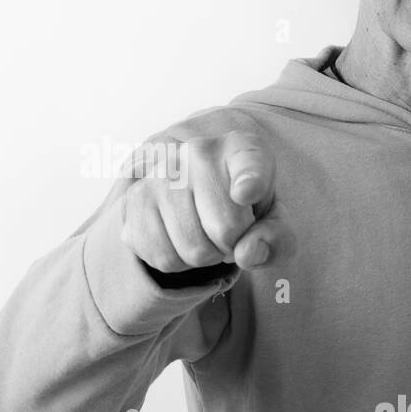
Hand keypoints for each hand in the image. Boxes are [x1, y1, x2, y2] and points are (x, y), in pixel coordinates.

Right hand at [118, 129, 293, 272]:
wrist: (192, 197)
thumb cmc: (242, 208)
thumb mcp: (272, 221)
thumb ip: (276, 239)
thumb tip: (247, 254)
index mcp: (242, 149)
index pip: (249, 164)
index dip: (250, 181)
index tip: (246, 193)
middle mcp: (198, 151)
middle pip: (225, 229)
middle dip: (232, 246)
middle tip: (227, 233)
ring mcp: (161, 173)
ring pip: (192, 249)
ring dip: (204, 257)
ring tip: (204, 235)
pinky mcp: (135, 199)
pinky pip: (162, 256)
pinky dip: (176, 262)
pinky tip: (179, 239)